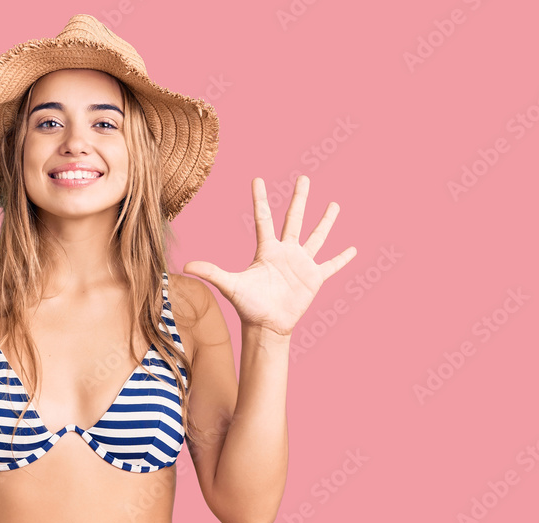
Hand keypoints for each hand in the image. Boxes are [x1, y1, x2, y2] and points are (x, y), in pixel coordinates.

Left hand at [183, 175, 356, 335]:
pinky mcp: (314, 278)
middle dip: (300, 198)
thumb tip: (185, 265)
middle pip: (294, 219)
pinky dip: (342, 258)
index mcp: (267, 250)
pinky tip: (353, 249)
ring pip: (316, 236)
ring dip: (326, 221)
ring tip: (334, 205)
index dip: (260, 198)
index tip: (258, 179)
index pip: (263, 218)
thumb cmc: (248, 306)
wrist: (267, 326)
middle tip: (305, 178)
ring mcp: (302, 264)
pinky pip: (331, 265)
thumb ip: (211, 272)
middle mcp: (286, 252)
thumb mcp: (230, 285)